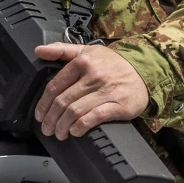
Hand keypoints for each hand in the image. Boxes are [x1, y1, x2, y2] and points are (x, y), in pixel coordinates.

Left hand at [33, 43, 149, 139]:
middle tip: (47, 128)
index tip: (39, 115)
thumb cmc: (112, 63)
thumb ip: (61, 49)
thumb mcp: (86, 50)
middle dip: (51, 119)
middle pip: (62, 101)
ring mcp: (106, 91)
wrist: (144, 71)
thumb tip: (39, 50)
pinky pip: (95, 117)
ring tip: (59, 133)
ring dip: (63, 126)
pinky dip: (81, 126)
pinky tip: (75, 131)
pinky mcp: (119, 105)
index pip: (54, 86)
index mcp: (82, 62)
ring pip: (75, 111)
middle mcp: (93, 76)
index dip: (43, 104)